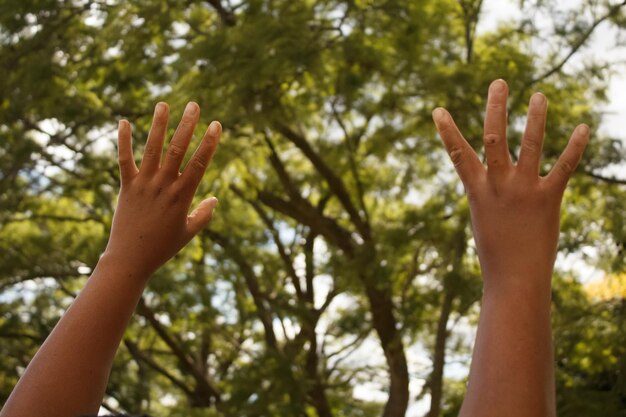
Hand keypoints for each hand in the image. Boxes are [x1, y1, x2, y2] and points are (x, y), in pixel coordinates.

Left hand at [105, 102, 220, 277]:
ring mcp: (143, 184)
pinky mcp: (126, 187)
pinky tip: (124, 122)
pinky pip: (124, 160)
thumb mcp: (188, 233)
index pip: (199, 164)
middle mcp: (163, 186)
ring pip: (153, 149)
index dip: (209, 143)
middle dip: (187, 125)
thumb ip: (203, 215)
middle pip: (178, 149)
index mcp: (182, 196)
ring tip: (163, 104)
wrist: (130, 260)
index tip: (217, 125)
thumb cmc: (162, 248)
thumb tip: (215, 200)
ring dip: (158, 125)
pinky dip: (124, 141)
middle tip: (194, 105)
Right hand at [432, 79, 588, 289]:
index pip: (458, 154)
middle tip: (500, 82)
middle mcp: (498, 185)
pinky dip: (575, 148)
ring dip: (536, 118)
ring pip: (530, 145)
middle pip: (495, 138)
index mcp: (477, 191)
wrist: (514, 279)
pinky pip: (563, 168)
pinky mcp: (548, 199)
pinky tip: (583, 128)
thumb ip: (490, 195)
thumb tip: (494, 180)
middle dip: (496, 108)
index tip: (438, 110)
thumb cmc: (496, 253)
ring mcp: (523, 190)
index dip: (447, 131)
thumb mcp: (485, 219)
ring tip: (539, 96)